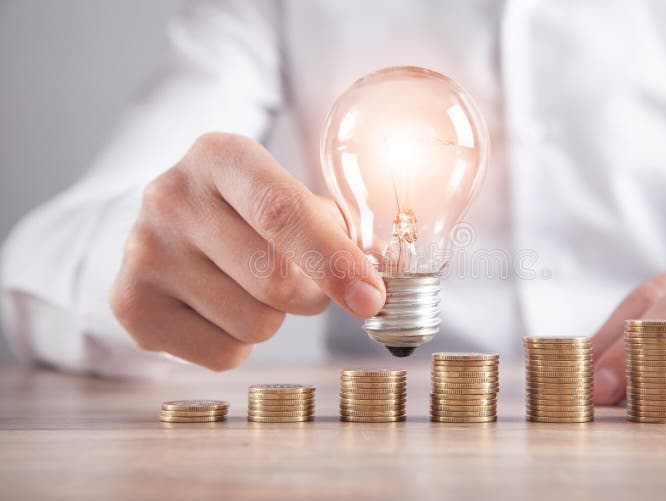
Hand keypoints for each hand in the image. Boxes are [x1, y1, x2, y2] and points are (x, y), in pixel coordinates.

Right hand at [110, 133, 384, 369]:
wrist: (164, 227)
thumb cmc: (245, 214)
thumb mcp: (285, 195)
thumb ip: (332, 230)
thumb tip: (375, 285)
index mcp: (219, 156)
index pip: (283, 212)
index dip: (336, 260)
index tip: (372, 297)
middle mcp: (170, 196)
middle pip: (274, 280)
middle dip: (310, 295)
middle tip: (304, 284)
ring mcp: (142, 252)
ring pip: (254, 325)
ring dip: (274, 319)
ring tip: (249, 288)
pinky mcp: (129, 304)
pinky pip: (223, 355)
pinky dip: (239, 343)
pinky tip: (219, 309)